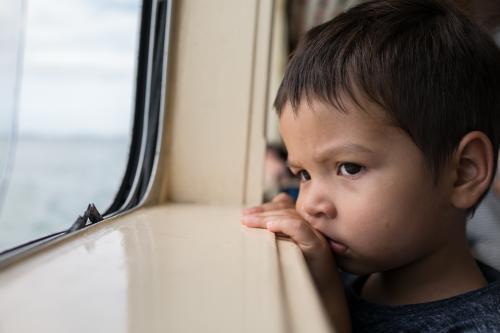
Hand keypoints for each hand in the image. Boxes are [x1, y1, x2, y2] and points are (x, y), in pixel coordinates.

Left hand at [241, 192, 350, 331]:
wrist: (321, 296)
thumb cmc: (301, 274)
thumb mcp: (287, 251)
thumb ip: (277, 236)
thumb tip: (250, 223)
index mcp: (305, 224)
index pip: (285, 205)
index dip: (266, 207)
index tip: (247, 214)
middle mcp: (313, 226)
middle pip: (286, 209)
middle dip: (262, 212)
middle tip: (243, 217)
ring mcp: (317, 235)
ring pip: (290, 216)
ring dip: (267, 217)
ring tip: (249, 222)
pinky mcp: (318, 246)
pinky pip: (300, 229)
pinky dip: (284, 224)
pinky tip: (270, 227)